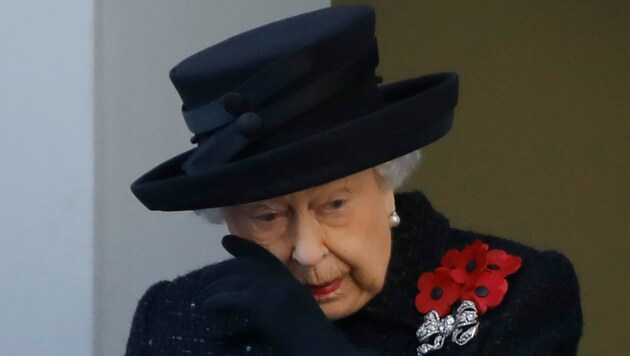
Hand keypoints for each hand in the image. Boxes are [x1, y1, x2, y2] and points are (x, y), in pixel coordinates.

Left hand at [199, 235, 362, 355]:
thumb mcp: (292, 315)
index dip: (243, 247)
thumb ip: (272, 308)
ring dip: (214, 289)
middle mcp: (277, 279)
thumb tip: (252, 310)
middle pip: (242, 268)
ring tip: (202, 298)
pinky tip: (207, 306)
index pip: (262, 256)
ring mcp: (268, 288)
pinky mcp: (258, 302)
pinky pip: (229, 298)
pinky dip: (215, 301)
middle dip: (220, 271)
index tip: (226, 240)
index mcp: (288, 280)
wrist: (317, 343)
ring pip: (233, 281)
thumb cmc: (309, 336)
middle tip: (204, 279)